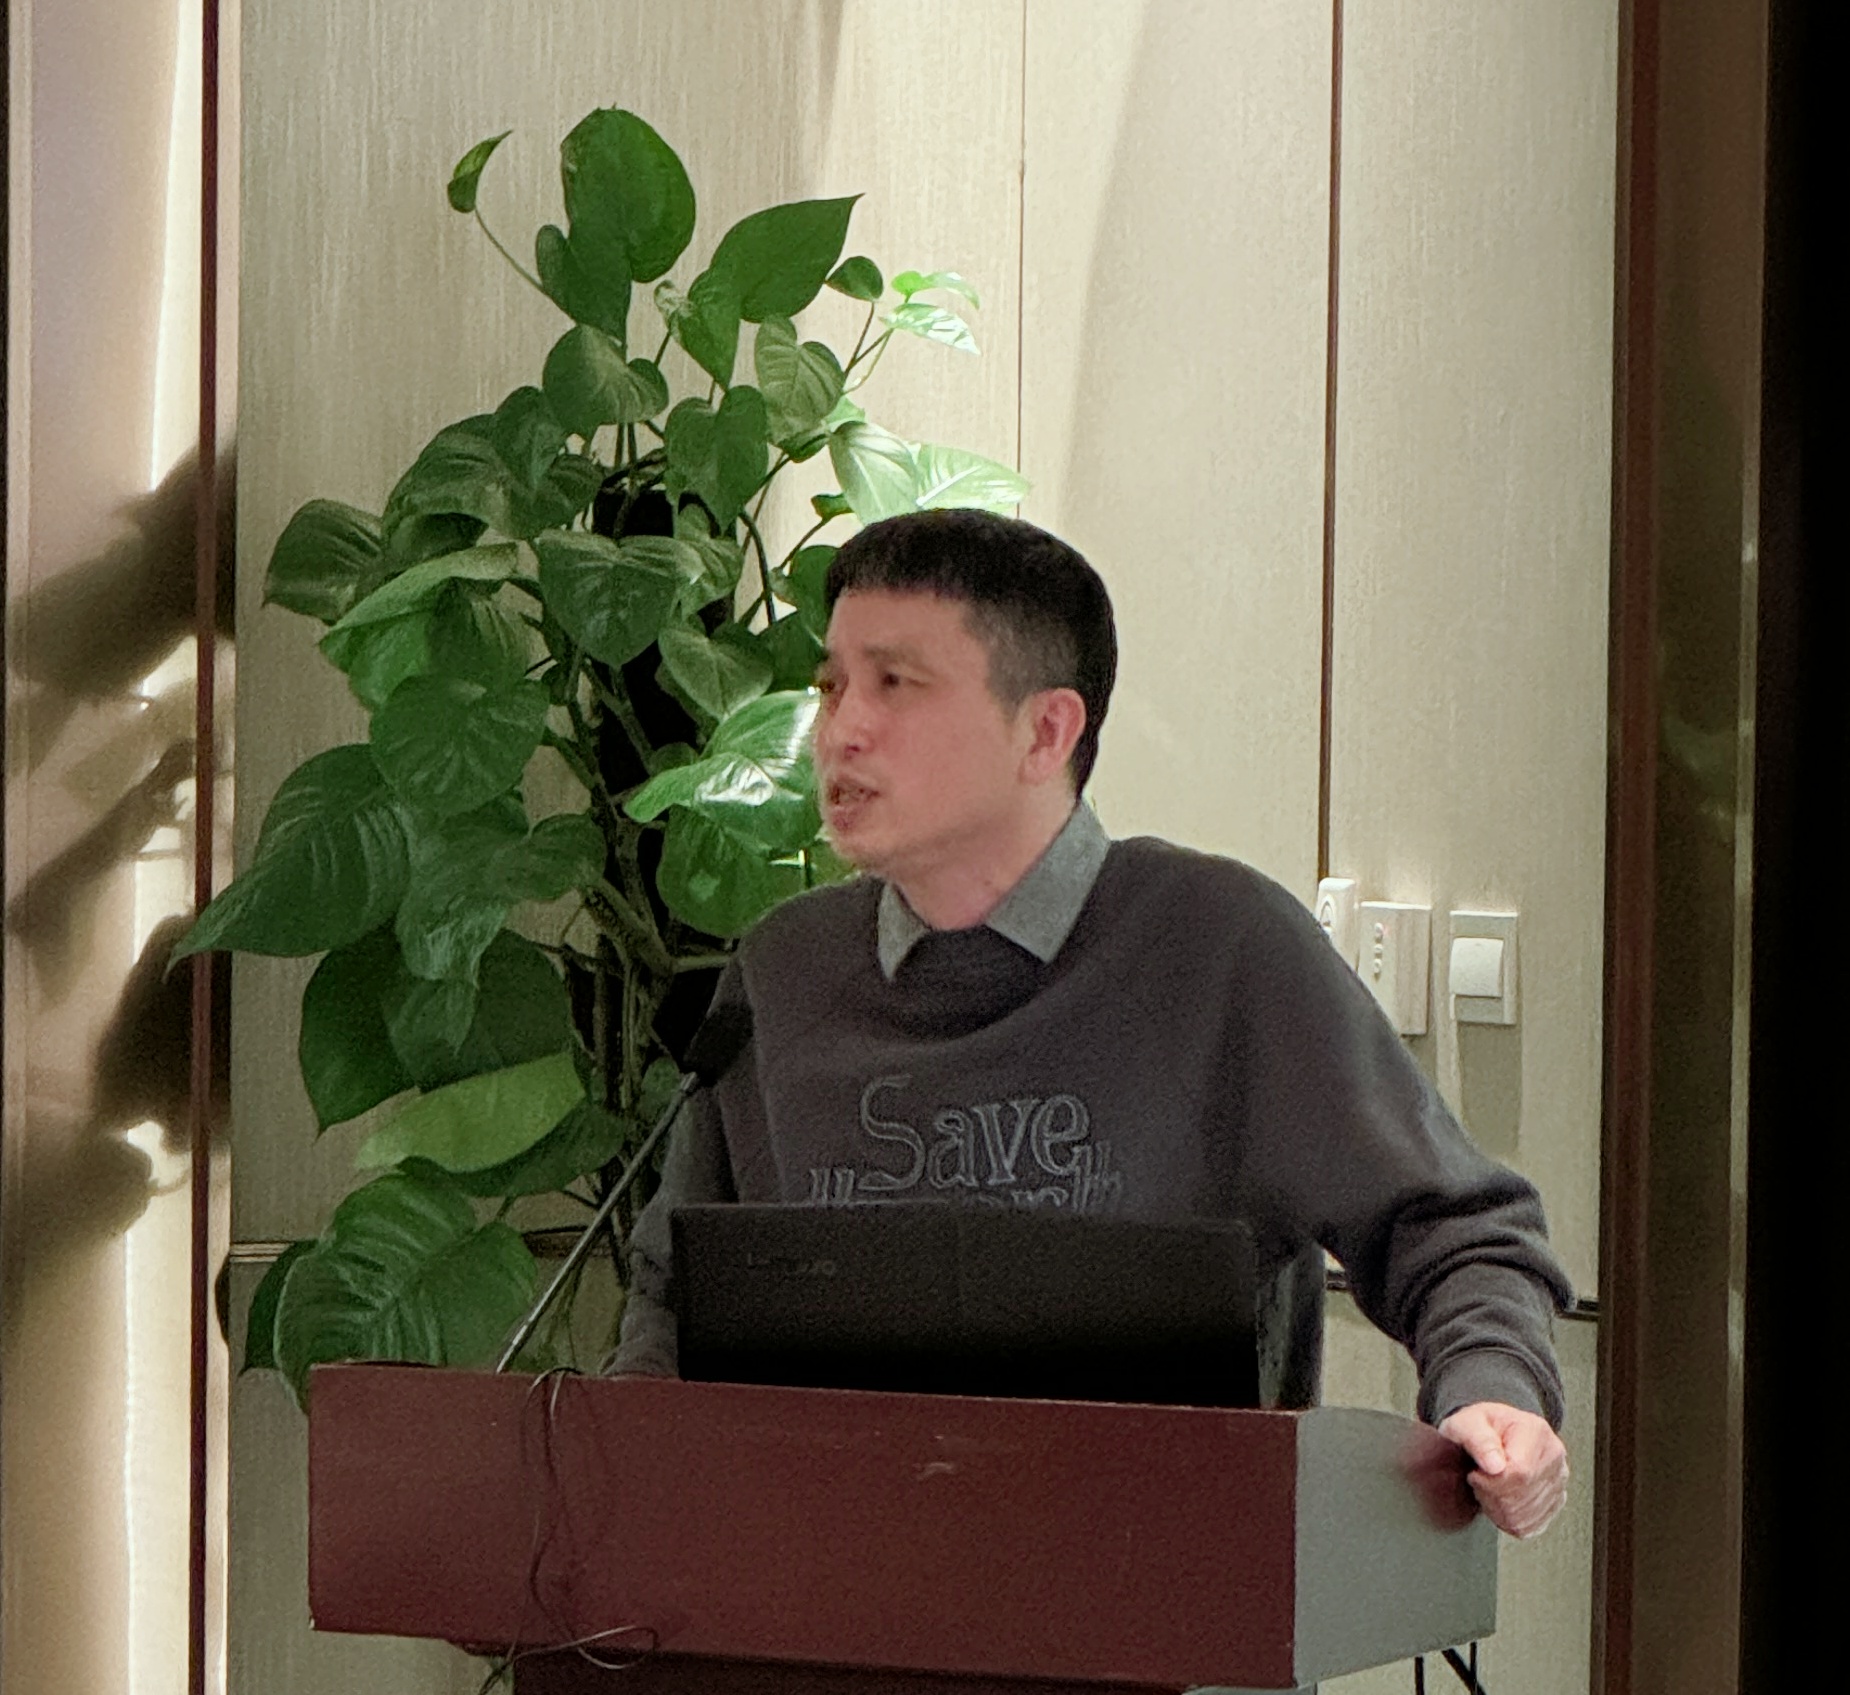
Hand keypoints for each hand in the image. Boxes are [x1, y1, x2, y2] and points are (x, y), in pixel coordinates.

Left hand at [1436, 1401, 1567, 1538]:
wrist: (1488, 1436)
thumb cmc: (1477, 1428)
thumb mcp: (1466, 1423)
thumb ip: (1477, 1439)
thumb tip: (1495, 1465)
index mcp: (1535, 1431)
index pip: (1520, 1472)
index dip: (1491, 1481)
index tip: (1475, 1473)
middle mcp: (1554, 1456)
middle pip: (1523, 1495)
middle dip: (1490, 1494)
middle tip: (1479, 1480)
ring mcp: (1558, 1480)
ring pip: (1525, 1516)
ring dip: (1496, 1508)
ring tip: (1488, 1488)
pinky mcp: (1555, 1501)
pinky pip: (1529, 1526)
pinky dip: (1507, 1519)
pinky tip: (1499, 1500)